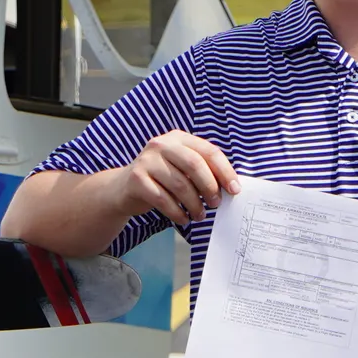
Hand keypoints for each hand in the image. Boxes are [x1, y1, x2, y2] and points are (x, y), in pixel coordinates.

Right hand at [115, 132, 238, 225]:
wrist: (122, 188)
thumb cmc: (160, 180)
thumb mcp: (181, 168)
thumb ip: (202, 171)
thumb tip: (230, 188)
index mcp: (178, 138)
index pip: (208, 151)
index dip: (225, 171)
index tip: (234, 190)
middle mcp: (161, 145)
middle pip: (195, 165)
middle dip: (210, 187)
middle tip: (216, 204)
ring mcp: (146, 161)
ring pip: (180, 185)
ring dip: (195, 204)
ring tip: (199, 215)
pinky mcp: (136, 179)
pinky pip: (163, 199)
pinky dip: (177, 213)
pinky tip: (183, 218)